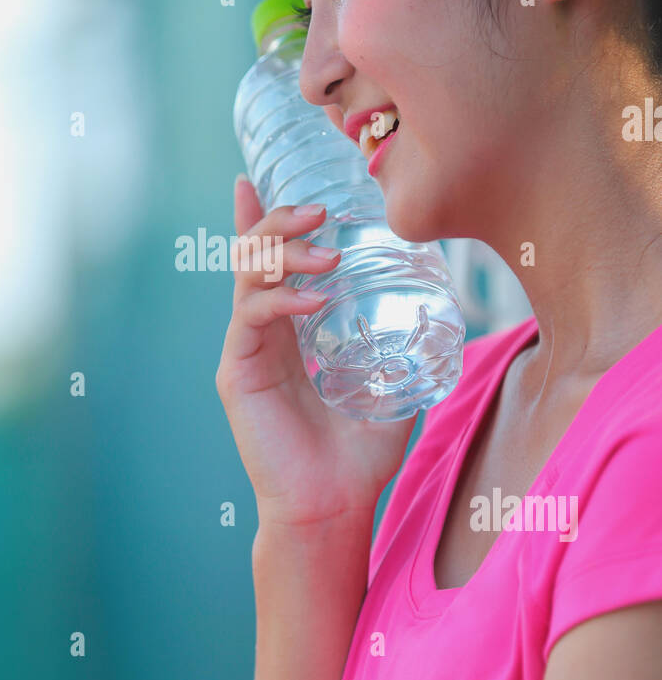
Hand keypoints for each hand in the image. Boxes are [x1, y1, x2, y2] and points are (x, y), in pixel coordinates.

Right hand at [215, 177, 416, 533]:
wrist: (334, 505)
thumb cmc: (361, 451)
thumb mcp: (393, 381)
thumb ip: (403, 341)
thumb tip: (441, 302)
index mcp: (289, 327)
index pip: (266, 260)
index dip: (257, 216)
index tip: (250, 174)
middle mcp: (260, 331)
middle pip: (251, 252)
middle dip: (278, 219)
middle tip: (318, 209)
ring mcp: (245, 349)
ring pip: (247, 274)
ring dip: (283, 250)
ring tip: (325, 249)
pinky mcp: (237, 373)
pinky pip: (251, 318)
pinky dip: (281, 299)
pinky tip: (314, 298)